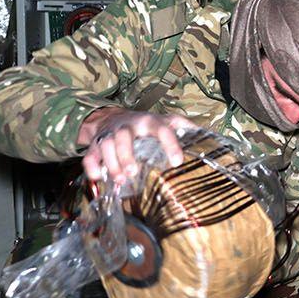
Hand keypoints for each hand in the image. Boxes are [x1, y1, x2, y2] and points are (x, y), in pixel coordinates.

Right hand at [76, 109, 196, 190]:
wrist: (111, 116)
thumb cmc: (144, 124)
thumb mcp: (165, 120)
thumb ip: (184, 127)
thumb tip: (209, 136)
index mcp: (148, 121)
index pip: (161, 129)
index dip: (169, 144)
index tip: (176, 162)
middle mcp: (127, 127)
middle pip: (124, 137)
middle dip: (127, 154)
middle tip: (134, 172)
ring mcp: (109, 135)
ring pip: (106, 146)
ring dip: (111, 164)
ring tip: (121, 180)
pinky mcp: (95, 145)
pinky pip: (89, 155)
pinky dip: (91, 167)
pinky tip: (98, 178)